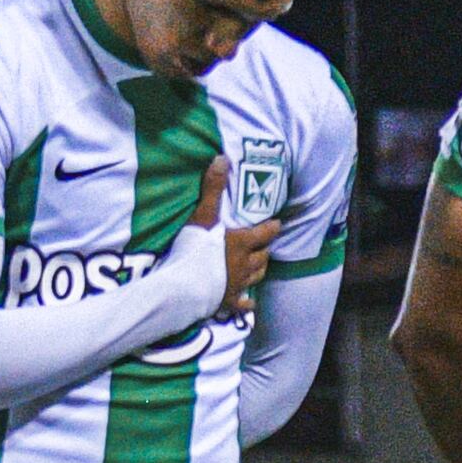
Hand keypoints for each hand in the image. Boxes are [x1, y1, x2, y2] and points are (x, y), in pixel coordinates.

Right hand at [192, 157, 267, 320]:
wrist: (184, 287)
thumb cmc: (194, 250)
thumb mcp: (203, 216)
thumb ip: (212, 189)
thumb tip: (222, 159)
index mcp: (242, 243)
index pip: (265, 232)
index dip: (272, 227)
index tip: (277, 223)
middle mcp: (245, 264)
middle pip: (263, 256)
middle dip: (266, 248)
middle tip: (265, 243)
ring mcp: (238, 285)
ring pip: (257, 276)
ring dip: (260, 269)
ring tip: (259, 264)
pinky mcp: (229, 302)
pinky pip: (243, 303)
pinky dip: (248, 302)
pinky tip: (249, 302)